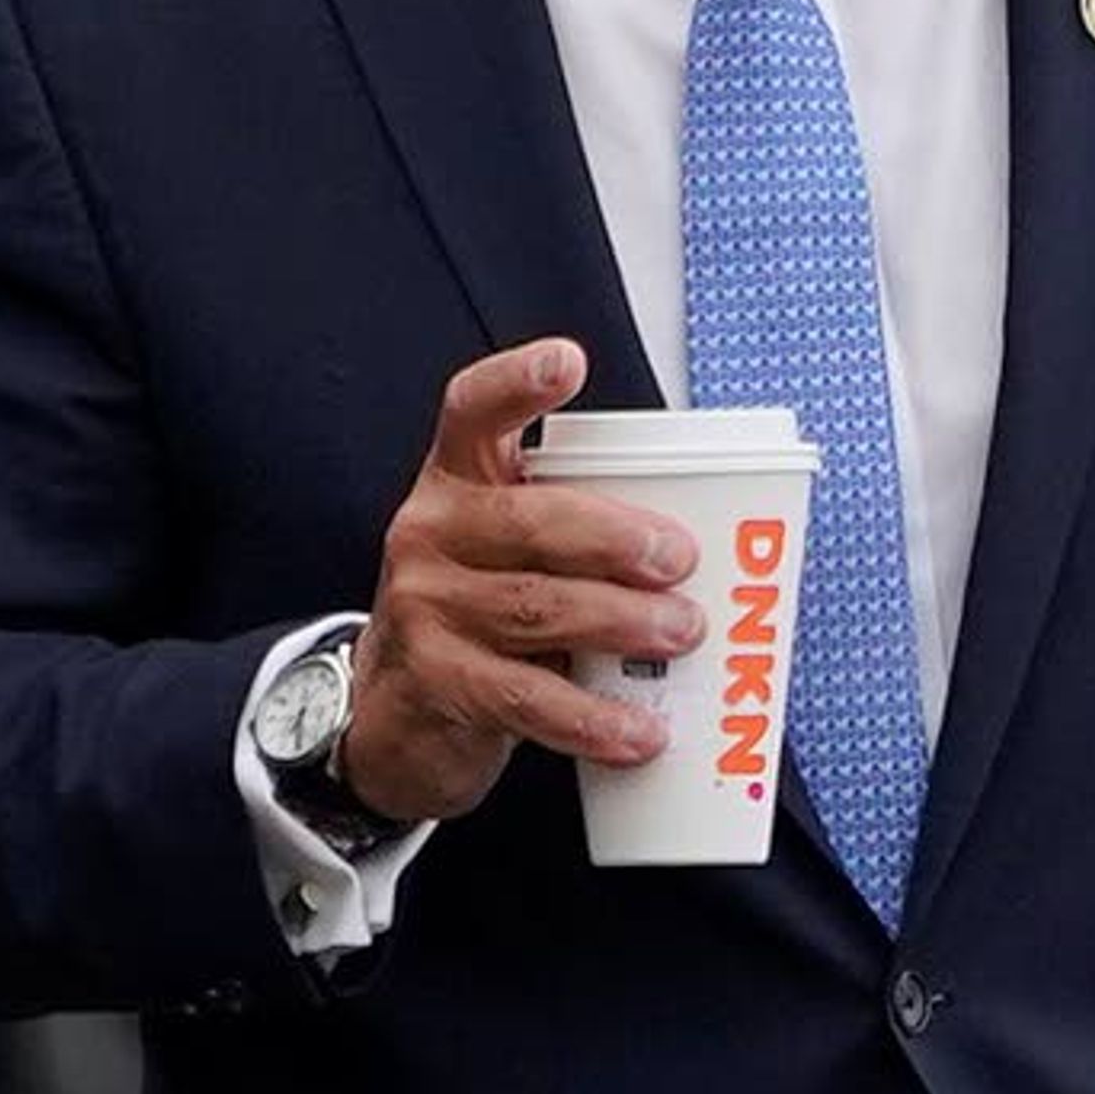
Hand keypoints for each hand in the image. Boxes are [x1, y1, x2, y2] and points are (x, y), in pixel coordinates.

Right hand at [336, 338, 704, 825]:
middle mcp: (430, 532)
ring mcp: (425, 608)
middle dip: (615, 537)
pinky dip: (594, 717)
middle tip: (679, 559)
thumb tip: (702, 545)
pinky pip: (528, 699)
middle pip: (529, 520)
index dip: (517, 383)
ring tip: (683, 633)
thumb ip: (573, 531)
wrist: (393, 715)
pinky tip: (640, 731)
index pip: (473, 411)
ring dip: (622, 621)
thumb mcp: (505, 552)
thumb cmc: (477, 613)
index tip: (569, 362)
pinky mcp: (436, 683)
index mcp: (456, 481)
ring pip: (536, 607)